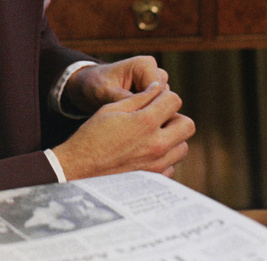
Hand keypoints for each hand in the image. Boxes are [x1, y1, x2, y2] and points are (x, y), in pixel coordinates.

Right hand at [52, 80, 194, 178]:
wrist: (79, 168)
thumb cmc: (92, 135)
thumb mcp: (111, 109)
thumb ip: (138, 98)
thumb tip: (157, 88)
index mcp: (145, 122)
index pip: (174, 100)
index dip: (164, 96)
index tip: (155, 99)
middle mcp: (157, 144)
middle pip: (187, 125)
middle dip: (175, 118)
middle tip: (159, 118)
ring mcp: (157, 164)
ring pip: (182, 146)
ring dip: (172, 138)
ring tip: (152, 136)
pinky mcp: (154, 178)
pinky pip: (172, 165)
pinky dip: (164, 157)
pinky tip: (146, 153)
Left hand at [64, 55, 168, 114]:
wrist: (88, 85)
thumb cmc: (94, 85)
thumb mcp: (104, 92)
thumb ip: (122, 98)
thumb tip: (140, 111)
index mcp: (144, 65)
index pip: (160, 92)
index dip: (147, 108)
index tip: (131, 120)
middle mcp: (154, 71)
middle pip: (164, 99)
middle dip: (147, 111)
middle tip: (127, 121)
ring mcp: (156, 82)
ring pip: (163, 105)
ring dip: (147, 113)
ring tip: (127, 118)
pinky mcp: (154, 92)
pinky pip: (158, 108)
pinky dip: (146, 114)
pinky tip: (131, 119)